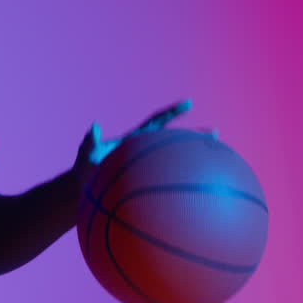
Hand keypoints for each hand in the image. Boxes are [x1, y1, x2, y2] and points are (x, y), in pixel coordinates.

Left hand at [73, 98, 217, 188]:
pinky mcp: (147, 184)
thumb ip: (89, 141)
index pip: (156, 122)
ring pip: (175, 162)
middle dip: (193, 136)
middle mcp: (144, 152)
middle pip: (173, 141)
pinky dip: (182, 186)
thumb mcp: (85, 156)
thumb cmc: (84, 173)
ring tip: (217, 161)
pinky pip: (168, 183)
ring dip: (193, 161)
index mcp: (134, 140)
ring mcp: (147, 169)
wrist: (84, 192)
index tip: (189, 103)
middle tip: (215, 134)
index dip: (172, 113)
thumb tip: (94, 125)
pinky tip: (197, 199)